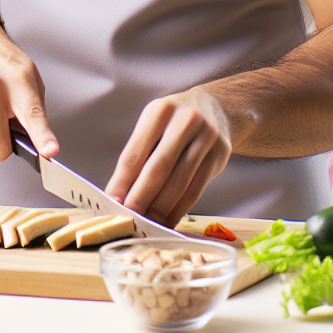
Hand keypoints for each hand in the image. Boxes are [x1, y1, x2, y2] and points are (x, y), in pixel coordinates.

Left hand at [104, 89, 231, 227]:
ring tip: (147, 225)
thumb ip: (139, 152)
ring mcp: (206, 138)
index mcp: (159, 111)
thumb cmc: (174, 120)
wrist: (216, 107)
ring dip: (160, 209)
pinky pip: (196, 190)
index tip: (112, 203)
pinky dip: (180, 209)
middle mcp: (184, 121)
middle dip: (141, 198)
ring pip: (180, 183)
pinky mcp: (219, 155)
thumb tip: (119, 192)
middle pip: (158, 169)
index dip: (122, 181)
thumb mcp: (154, 123)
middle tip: (129, 219)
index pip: (135, 153)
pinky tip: (168, 220)